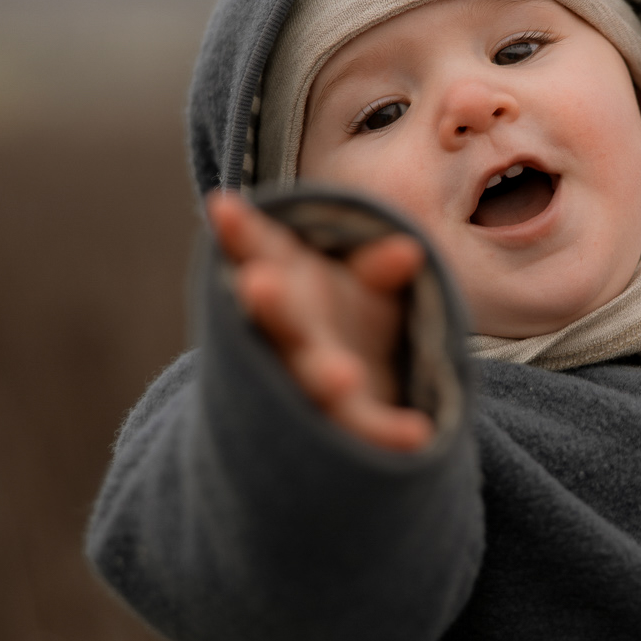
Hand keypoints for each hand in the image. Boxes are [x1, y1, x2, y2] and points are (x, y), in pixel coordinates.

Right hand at [207, 191, 433, 452]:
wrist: (341, 394)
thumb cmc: (337, 319)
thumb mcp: (356, 288)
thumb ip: (375, 269)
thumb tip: (409, 251)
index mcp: (284, 289)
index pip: (257, 255)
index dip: (240, 235)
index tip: (222, 207)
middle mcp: (288, 338)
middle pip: (276, 322)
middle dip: (269, 305)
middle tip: (258, 283)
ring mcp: (310, 383)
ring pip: (311, 380)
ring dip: (324, 378)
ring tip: (344, 374)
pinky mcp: (345, 423)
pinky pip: (365, 427)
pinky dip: (388, 432)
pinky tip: (417, 433)